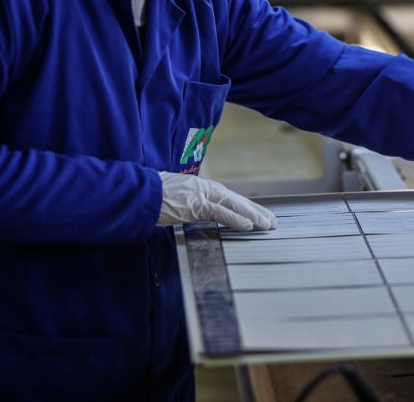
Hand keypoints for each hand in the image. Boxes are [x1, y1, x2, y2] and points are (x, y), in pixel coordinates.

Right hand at [157, 172, 276, 230]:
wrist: (140, 192)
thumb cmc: (154, 195)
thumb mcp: (176, 198)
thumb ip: (190, 204)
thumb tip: (195, 212)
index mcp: (202, 188)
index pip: (229, 198)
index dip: (246, 207)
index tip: (259, 215)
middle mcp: (206, 189)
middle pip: (237, 200)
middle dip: (256, 211)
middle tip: (272, 221)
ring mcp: (202, 195)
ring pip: (234, 205)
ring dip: (253, 216)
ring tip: (267, 224)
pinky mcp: (196, 205)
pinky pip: (221, 213)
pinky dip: (236, 219)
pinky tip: (250, 226)